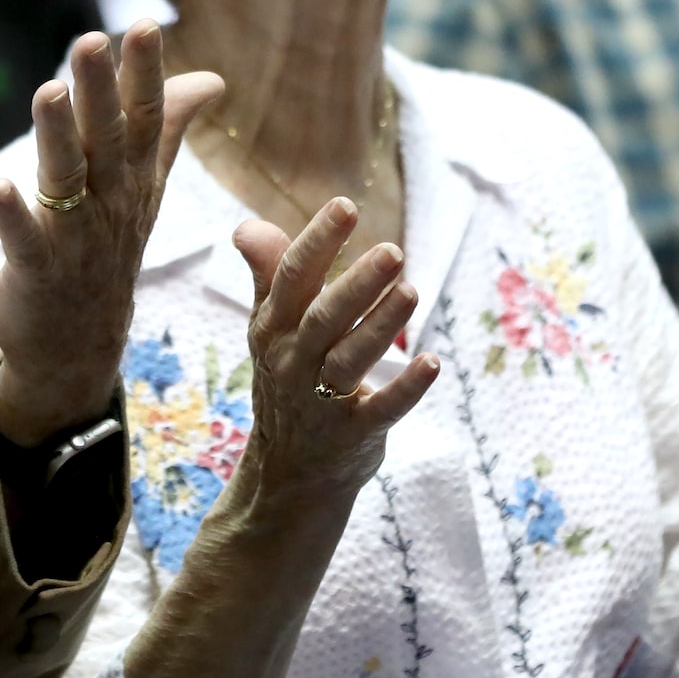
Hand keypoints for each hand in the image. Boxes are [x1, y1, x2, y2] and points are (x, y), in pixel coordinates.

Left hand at [0, 24, 223, 443]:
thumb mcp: (146, 187)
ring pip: (68, 179)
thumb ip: (170, 127)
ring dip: (58, 136)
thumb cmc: (108, 250)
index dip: (145, 74)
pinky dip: (13, 217)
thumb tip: (210, 78)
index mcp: (135, 179)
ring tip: (48, 92)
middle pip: (108, 139)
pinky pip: (26, 242)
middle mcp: (111, 203)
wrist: (80, 346)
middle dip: (100, 90)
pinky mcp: (38, 271)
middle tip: (92, 40)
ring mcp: (76, 239)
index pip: (147, 119)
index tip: (144, 25)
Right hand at [226, 206, 439, 522]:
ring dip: (381, 327)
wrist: (289, 470)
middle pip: (324, 317)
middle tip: (393, 251)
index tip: (346, 206)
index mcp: (274, 328)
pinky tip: (432, 363)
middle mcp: (294, 362)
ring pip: (351, 359)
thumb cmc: (288, 382)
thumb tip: (247, 226)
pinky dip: (407, 388)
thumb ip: (270, 276)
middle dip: (356, 284)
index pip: (292, 278)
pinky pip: (382, 410)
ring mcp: (322, 401)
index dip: (318, 241)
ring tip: (411, 292)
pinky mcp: (355, 434)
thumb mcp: (270, 330)